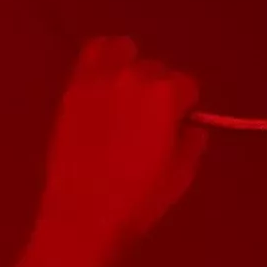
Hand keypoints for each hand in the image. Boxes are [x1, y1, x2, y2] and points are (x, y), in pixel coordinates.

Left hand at [36, 36, 205, 263]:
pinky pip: (93, 52)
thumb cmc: (136, 202)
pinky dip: (104, 59)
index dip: (185, 107)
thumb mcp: (179, 178)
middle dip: (158, 91)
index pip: (188, 85)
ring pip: (125, 51)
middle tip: (147, 122)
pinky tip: (105, 82)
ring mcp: (101, 77)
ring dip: (131, 67)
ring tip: (125, 97)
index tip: (177, 128)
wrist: (82, 215)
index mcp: (167, 95)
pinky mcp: (75, 85)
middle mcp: (136, 75)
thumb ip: (192, 143)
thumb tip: (191, 126)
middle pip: (157, 69)